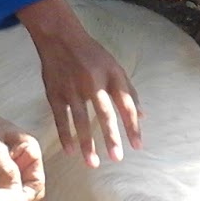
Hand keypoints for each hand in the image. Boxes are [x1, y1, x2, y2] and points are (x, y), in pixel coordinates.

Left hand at [0, 99, 46, 200]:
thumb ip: (7, 173)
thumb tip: (16, 200)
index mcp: (29, 152)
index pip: (36, 183)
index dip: (25, 195)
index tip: (8, 200)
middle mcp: (21, 161)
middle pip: (21, 189)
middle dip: (5, 189)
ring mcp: (6, 167)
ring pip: (5, 189)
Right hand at [18, 0, 140, 167]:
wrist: (60, 37)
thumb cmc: (91, 54)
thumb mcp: (114, 67)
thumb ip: (128, 91)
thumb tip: (143, 116)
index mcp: (112, 75)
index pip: (126, 104)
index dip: (132, 125)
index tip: (137, 145)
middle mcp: (93, 81)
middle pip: (104, 113)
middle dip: (111, 137)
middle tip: (117, 157)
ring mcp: (72, 88)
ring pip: (81, 120)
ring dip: (86, 143)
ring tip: (93, 163)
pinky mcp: (55, 93)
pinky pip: (61, 118)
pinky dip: (65, 135)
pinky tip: (71, 151)